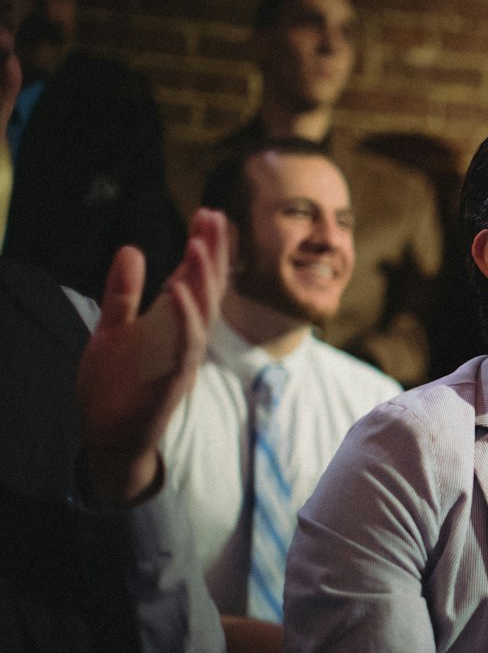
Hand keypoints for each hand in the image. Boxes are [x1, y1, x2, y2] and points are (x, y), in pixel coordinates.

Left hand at [77, 210, 229, 506]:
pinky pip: (185, 346)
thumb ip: (123, 292)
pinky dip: (185, 318)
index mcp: (172, 325)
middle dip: (212, 254)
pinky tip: (177, 291)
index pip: (194, 280)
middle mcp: (185, 339)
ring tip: (197, 246)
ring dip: (202, 280)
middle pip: (206, 290)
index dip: (203, 249)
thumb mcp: (110, 329)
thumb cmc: (113, 388)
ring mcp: (183, 360)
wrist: (108, 438)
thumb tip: (132, 249)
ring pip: (202, 314)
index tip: (207, 214)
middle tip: (214, 217)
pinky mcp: (173, 382)